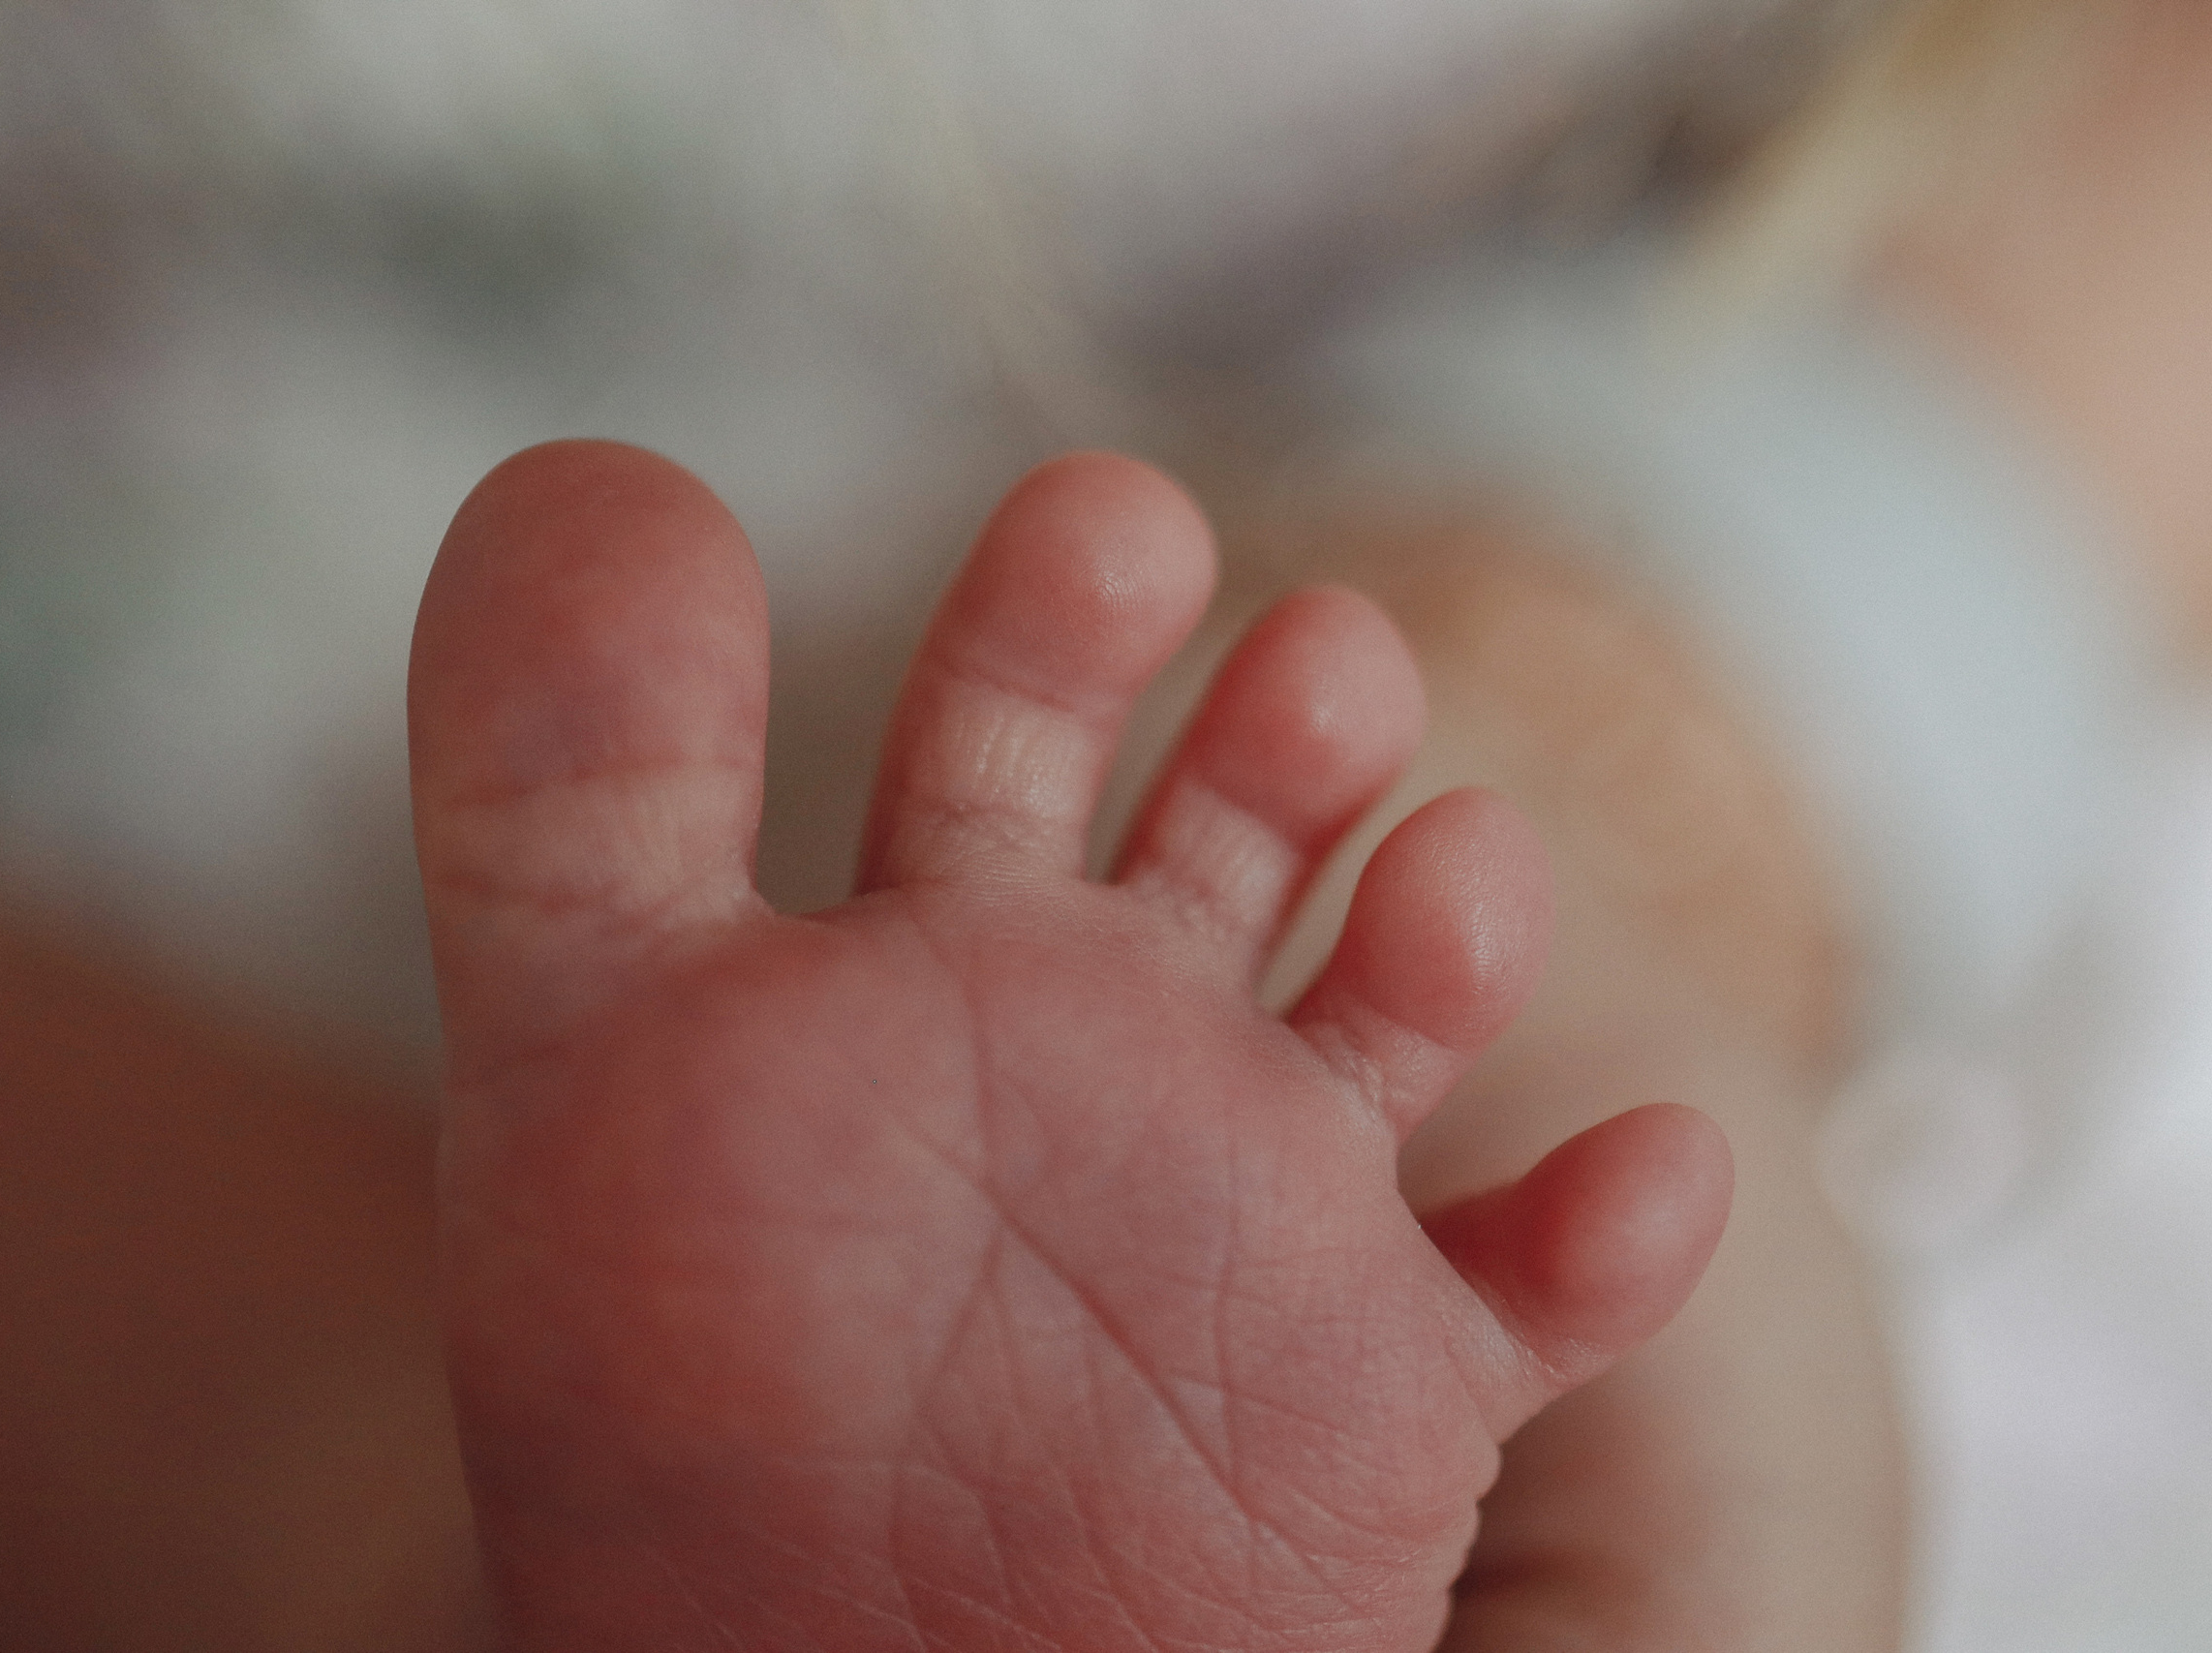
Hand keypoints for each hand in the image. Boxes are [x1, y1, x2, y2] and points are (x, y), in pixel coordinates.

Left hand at [407, 442, 1730, 1650]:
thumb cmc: (686, 1422)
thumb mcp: (583, 1060)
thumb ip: (569, 772)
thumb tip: (598, 469)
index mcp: (930, 962)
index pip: (1011, 721)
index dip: (1064, 609)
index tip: (1119, 525)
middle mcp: (1106, 1056)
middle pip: (1235, 822)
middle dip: (1287, 723)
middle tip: (1320, 659)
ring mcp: (1258, 1219)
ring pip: (1398, 1005)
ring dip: (1452, 916)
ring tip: (1448, 874)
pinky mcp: (1383, 1398)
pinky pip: (1535, 1290)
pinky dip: (1604, 1231)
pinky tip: (1642, 1170)